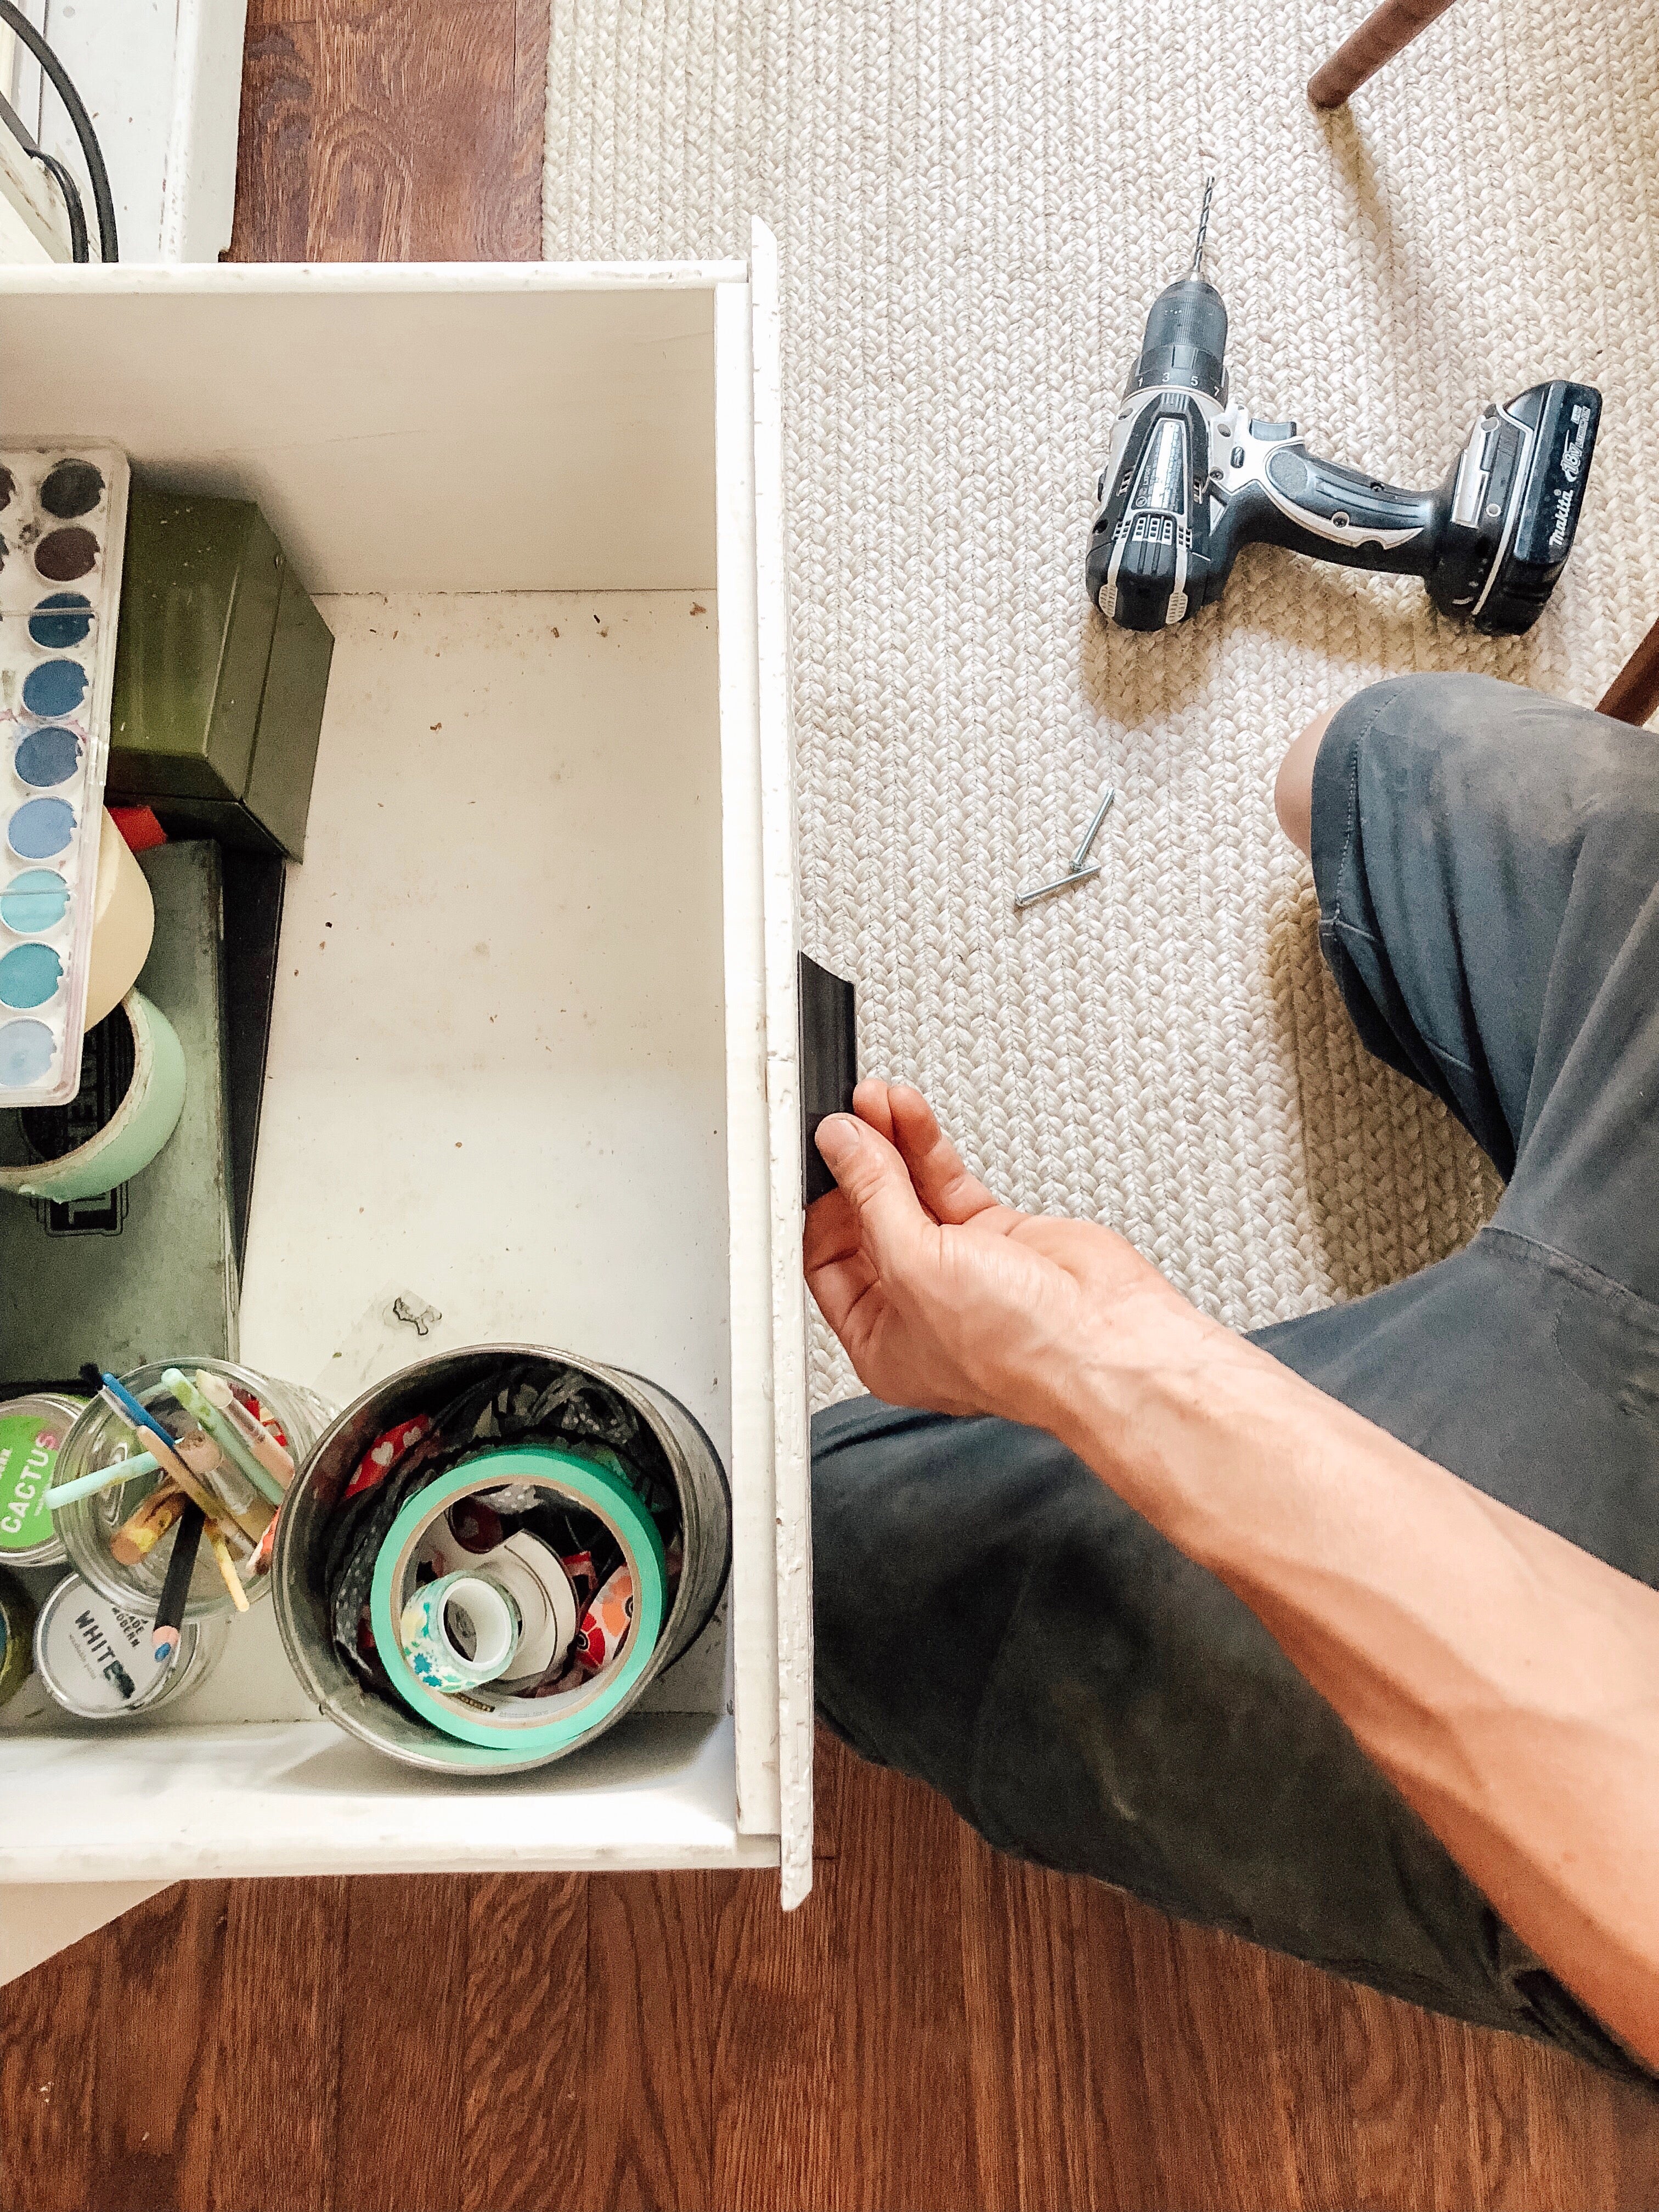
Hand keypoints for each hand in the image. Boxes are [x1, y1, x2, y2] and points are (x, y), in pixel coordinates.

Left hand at [803, 1081, 1196, 1426]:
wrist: (1112, 1343)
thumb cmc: (1024, 1351)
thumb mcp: (917, 1267)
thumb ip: (875, 1197)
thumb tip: (843, 1147)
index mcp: (882, 1342)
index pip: (826, 1261)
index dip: (819, 1205)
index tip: (816, 1156)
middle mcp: (917, 1306)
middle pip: (868, 1219)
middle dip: (856, 1164)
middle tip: (846, 1117)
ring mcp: (960, 1267)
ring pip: (908, 1192)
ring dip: (890, 1143)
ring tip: (874, 1098)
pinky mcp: (998, 1235)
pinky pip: (947, 1182)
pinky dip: (927, 1146)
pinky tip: (908, 1113)